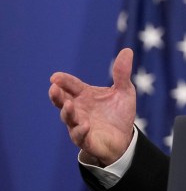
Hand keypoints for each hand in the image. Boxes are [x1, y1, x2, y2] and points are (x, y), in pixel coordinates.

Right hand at [49, 48, 136, 166]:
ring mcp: (79, 124)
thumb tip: (127, 50)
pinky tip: (85, 124)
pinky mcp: (86, 140)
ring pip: (68, 118)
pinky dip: (81, 130)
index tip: (56, 77)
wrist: (124, 138)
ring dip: (67, 112)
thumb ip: (122, 73)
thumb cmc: (119, 113)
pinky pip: (80, 135)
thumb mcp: (124, 91)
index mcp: (84, 95)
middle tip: (53, 88)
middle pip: (62, 101)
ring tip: (68, 104)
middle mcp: (78, 109)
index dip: (63, 81)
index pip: (71, 85)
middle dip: (57, 95)